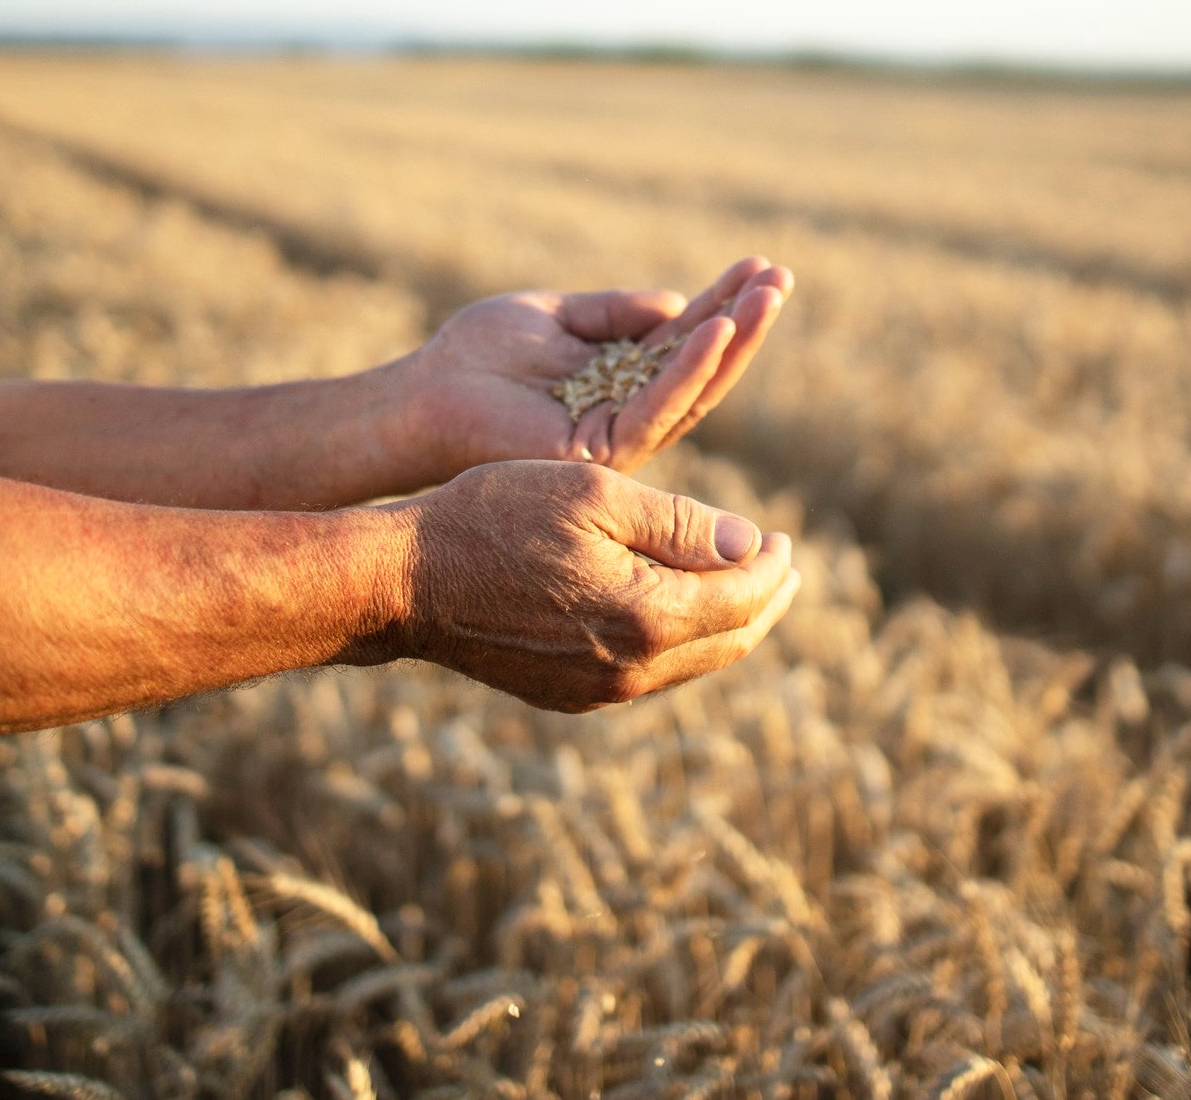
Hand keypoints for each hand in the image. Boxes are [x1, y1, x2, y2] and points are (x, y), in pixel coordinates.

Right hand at [384, 460, 799, 711]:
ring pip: (693, 663)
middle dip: (765, 602)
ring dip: (726, 624)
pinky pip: (650, 674)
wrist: (405, 582)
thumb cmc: (495, 518)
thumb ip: (681, 524)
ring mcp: (598, 692)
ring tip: (743, 587)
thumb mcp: (595, 495)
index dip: (773, 566)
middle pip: (730, 641)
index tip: (785, 537)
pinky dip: (680, 641)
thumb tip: (752, 545)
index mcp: (647, 617)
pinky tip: (676, 611)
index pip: (743, 598)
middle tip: (784, 567)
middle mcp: (632, 670)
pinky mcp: (569, 695)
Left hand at [411, 257, 791, 476]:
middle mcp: (629, 411)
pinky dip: (688, 369)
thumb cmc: (477, 355)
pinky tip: (715, 330)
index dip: (724, 304)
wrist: (422, 395)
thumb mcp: (555, 314)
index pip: (686, 340)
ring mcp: (619, 436)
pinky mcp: (601, 450)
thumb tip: (678, 303)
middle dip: (745, 323)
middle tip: (782, 278)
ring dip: (732, 341)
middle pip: (703, 368)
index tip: (760, 266)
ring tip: (765, 297)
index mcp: (621, 379)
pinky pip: (656, 407)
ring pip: (693, 390)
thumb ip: (614, 311)